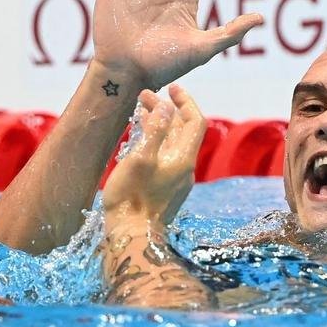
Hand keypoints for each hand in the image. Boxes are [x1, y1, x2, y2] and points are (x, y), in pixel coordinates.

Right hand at [103, 85, 206, 225]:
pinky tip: (138, 141)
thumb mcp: (139, 159)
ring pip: (171, 144)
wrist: (132, 238)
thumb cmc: (132, 198)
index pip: (194, 121)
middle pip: (181, 131)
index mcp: (182, 158)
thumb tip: (165, 107)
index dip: (185, 101)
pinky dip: (154, 142)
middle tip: (143, 97)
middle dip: (165, 110)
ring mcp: (175, 181)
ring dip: (158, 126)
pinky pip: (164, 157)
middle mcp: (184, 168)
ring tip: (138, 113)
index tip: (170, 87)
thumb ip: (154, 131)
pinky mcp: (165, 190)